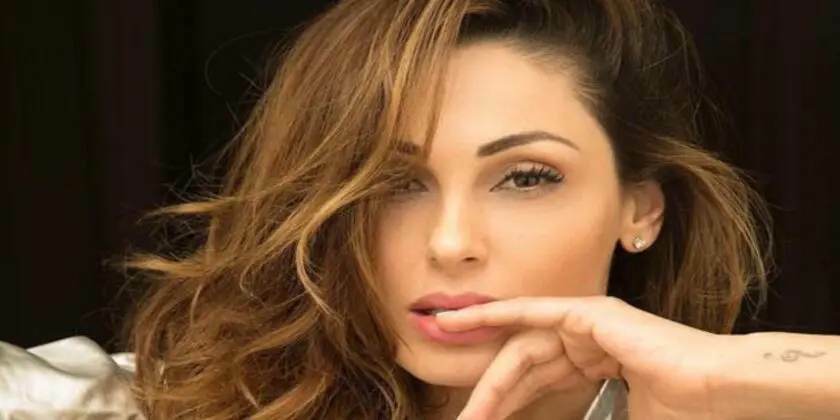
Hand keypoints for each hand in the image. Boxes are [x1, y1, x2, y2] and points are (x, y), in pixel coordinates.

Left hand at [435, 296, 730, 419]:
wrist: (716, 392)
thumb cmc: (682, 411)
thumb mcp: (620, 418)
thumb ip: (589, 417)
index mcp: (595, 360)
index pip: (538, 380)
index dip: (507, 400)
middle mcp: (586, 337)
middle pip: (524, 367)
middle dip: (493, 396)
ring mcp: (587, 322)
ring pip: (522, 348)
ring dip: (490, 378)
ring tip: (467, 410)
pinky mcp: (588, 312)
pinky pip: (532, 313)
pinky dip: (497, 315)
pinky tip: (463, 322)